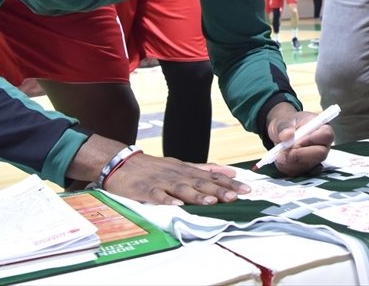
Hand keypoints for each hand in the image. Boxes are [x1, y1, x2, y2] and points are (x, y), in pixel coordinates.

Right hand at [72, 137, 249, 205]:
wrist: (122, 163)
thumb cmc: (154, 167)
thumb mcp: (181, 165)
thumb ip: (204, 169)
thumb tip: (229, 171)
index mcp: (186, 170)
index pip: (212, 176)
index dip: (229, 183)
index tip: (247, 189)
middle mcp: (177, 175)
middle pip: (200, 183)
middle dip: (219, 190)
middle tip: (236, 196)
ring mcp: (161, 182)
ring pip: (182, 188)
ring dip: (197, 195)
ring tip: (212, 201)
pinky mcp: (145, 190)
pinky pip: (156, 196)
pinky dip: (166, 200)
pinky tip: (175, 205)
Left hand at [265, 103, 333, 175]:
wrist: (280, 133)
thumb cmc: (286, 124)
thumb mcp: (283, 121)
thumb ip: (284, 127)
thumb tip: (286, 135)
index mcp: (322, 128)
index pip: (326, 135)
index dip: (311, 139)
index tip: (295, 140)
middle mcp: (323, 145)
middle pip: (320, 154)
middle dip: (300, 154)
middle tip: (284, 151)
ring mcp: (316, 159)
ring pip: (308, 166)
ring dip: (291, 162)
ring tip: (279, 153)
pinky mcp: (306, 169)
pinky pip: (299, 173)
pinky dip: (287, 167)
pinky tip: (280, 159)